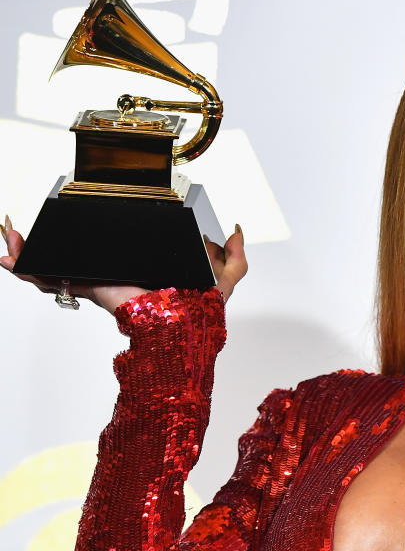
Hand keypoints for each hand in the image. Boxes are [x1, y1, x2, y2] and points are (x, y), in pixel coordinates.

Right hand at [0, 217, 247, 312]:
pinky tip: (11, 254)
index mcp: (141, 269)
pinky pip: (50, 277)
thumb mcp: (223, 281)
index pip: (110, 248)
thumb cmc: (198, 316)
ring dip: (29, 249)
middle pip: (76, 254)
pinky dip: (26, 264)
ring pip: (56, 264)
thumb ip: (233, 259)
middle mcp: (115, 275)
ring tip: (11, 236)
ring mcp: (98, 281)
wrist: (179, 334)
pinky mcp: (88, 285)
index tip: (76, 215)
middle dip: (51, 241)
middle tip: (28, 228)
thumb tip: (236, 230)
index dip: (91, 234)